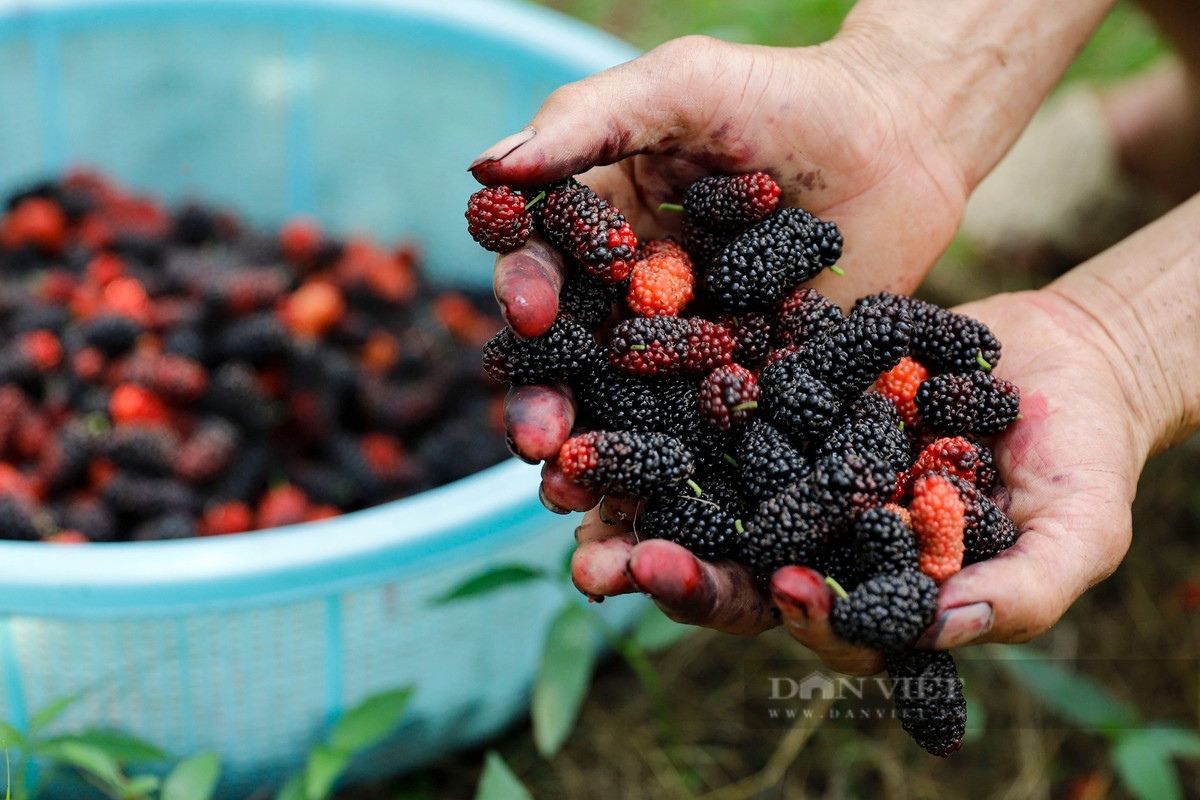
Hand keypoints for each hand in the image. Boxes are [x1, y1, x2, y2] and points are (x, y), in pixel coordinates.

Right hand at [478, 32, 968, 478]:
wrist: (901, 141)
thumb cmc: (786, 97)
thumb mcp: (682, 86)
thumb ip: (588, 121)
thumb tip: (486, 169)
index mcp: (600, 229)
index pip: (547, 267)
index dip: (529, 292)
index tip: (532, 314)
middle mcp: (633, 298)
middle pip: (575, 359)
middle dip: (548, 401)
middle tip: (535, 441)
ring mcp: (688, 350)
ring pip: (628, 411)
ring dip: (595, 458)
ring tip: (566, 498)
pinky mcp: (744, 388)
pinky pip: (706, 436)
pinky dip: (676, 479)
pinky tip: (648, 516)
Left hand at [571, 288, 1148, 672]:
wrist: (1065, 363)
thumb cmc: (1082, 462)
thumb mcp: (1074, 535)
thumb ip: (1016, 594)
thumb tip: (936, 633)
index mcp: (862, 587)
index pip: (807, 620)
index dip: (780, 615)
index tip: (765, 591)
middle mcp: (806, 533)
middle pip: (725, 563)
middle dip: (664, 567)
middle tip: (600, 565)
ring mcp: (781, 464)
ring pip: (695, 484)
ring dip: (631, 487)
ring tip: (570, 482)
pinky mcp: (772, 394)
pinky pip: (708, 397)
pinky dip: (662, 392)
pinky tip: (617, 376)